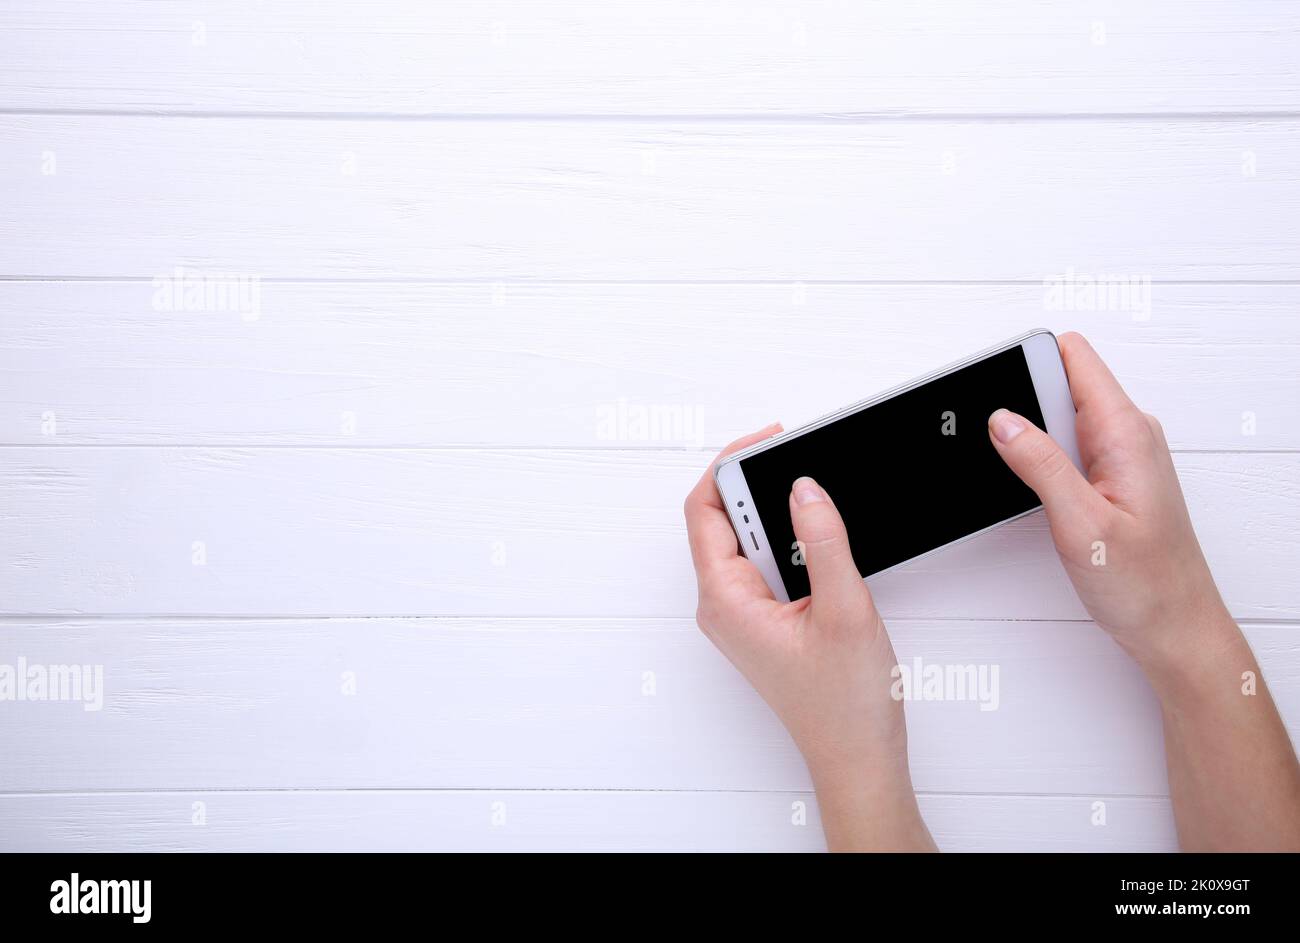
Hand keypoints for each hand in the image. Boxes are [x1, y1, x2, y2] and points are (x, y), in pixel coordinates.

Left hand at [684, 425, 934, 850]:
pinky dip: (785, 537)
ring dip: (773, 510)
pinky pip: (762, 561)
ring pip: (743, 539)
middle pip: (719, 519)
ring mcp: (740, 613)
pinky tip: (816, 529)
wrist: (858, 757)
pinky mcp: (762, 619)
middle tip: (799, 455)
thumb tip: (804, 488)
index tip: (769, 439)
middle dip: (754, 481)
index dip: (728, 465)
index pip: (703, 510)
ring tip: (812, 488)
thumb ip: (822, 542)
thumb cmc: (847, 704)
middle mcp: (722, 605)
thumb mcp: (844, 609)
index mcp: (725, 600)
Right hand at [987, 332, 1233, 677]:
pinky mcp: (1110, 477)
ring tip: (1030, 484)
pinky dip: (1043, 463)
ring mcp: (1120, 455)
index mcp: (1126, 431)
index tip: (999, 394)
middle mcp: (1128, 434)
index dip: (1029, 362)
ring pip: (1059, 417)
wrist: (1174, 628)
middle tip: (1010, 455)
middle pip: (1059, 382)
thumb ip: (1040, 464)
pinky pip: (1066, 448)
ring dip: (1032, 440)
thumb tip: (1002, 420)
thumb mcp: (1081, 523)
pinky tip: (1040, 497)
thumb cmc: (1145, 584)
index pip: (1073, 357)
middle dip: (1023, 405)